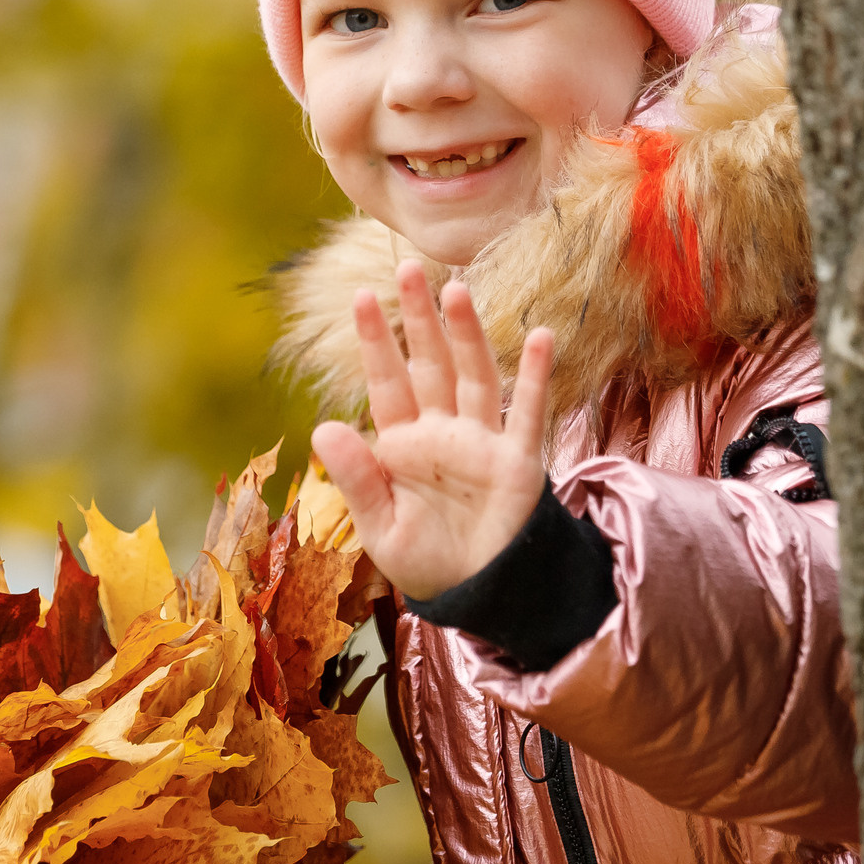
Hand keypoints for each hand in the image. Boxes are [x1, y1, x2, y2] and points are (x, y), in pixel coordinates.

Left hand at [310, 260, 555, 601]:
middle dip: (418, 319)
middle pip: (430, 364)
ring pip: (474, 376)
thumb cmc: (428, 562)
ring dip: (467, 334)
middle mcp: (443, 432)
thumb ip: (357, 477)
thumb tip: (323, 425)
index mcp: (403, 445)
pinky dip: (536, 375)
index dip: (373, 340)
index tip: (358, 297)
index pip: (386, 382)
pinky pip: (529, 411)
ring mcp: (482, 441)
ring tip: (456, 289)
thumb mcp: (380, 526)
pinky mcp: (518, 460)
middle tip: (407, 268)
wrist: (482, 595)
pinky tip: (539, 336)